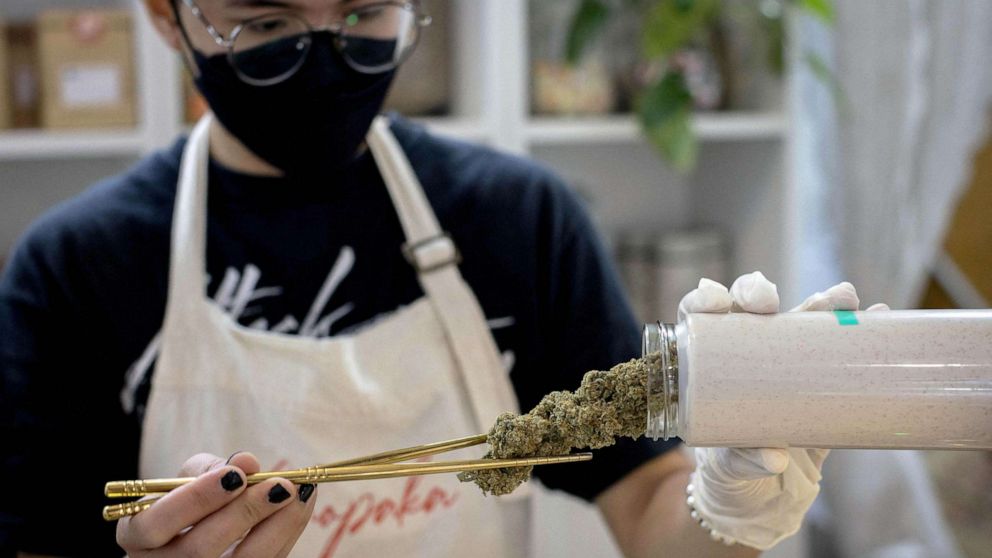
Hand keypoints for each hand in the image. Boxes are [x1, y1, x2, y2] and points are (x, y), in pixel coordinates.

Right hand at [116, 452, 316, 556]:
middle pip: (199, 550)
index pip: (155, 523)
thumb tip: (247, 461)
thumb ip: (211, 468)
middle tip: (280, 484)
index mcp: (138, 536)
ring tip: (300, 491)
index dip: (196, 500)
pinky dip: (287, 532)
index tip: (235, 475)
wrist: (196, 540)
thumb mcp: (188, 481)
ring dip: (277, 526)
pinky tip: (301, 504)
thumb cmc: (187, 504)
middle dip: (245, 512)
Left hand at [678, 272, 887, 549]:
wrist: (762, 501)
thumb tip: (772, 457)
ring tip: (844, 299)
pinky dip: (859, 328)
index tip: (717, 302)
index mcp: (707, 365)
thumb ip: (742, 462)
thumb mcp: (727, 469)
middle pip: (747, 307)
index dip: (705, 300)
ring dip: (820, 302)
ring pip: (797, 318)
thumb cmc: (728, 475)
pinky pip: (838, 348)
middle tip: (770, 303)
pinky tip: (877, 314)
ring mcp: (784, 363)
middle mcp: (744, 353)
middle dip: (758, 292)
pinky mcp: (820, 381)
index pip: (699, 318)